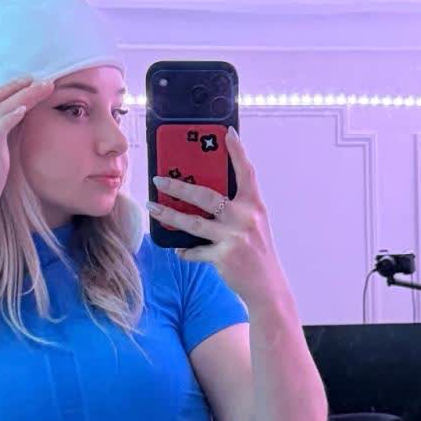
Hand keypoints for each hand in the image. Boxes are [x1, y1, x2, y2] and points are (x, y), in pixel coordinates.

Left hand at [147, 127, 285, 307]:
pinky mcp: (224, 256)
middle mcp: (245, 217)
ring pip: (194, 223)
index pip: (246, 172)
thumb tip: (205, 196)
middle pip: (206, 195)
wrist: (267, 287)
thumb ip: (237, 208)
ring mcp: (234, 237)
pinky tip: (179, 249)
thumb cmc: (256, 253)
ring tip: (154, 208)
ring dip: (170, 216)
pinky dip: (185, 251)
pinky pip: (196, 251)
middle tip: (160, 180)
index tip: (226, 133)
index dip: (237, 151)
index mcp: (254, 205)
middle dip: (179, 187)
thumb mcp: (254, 225)